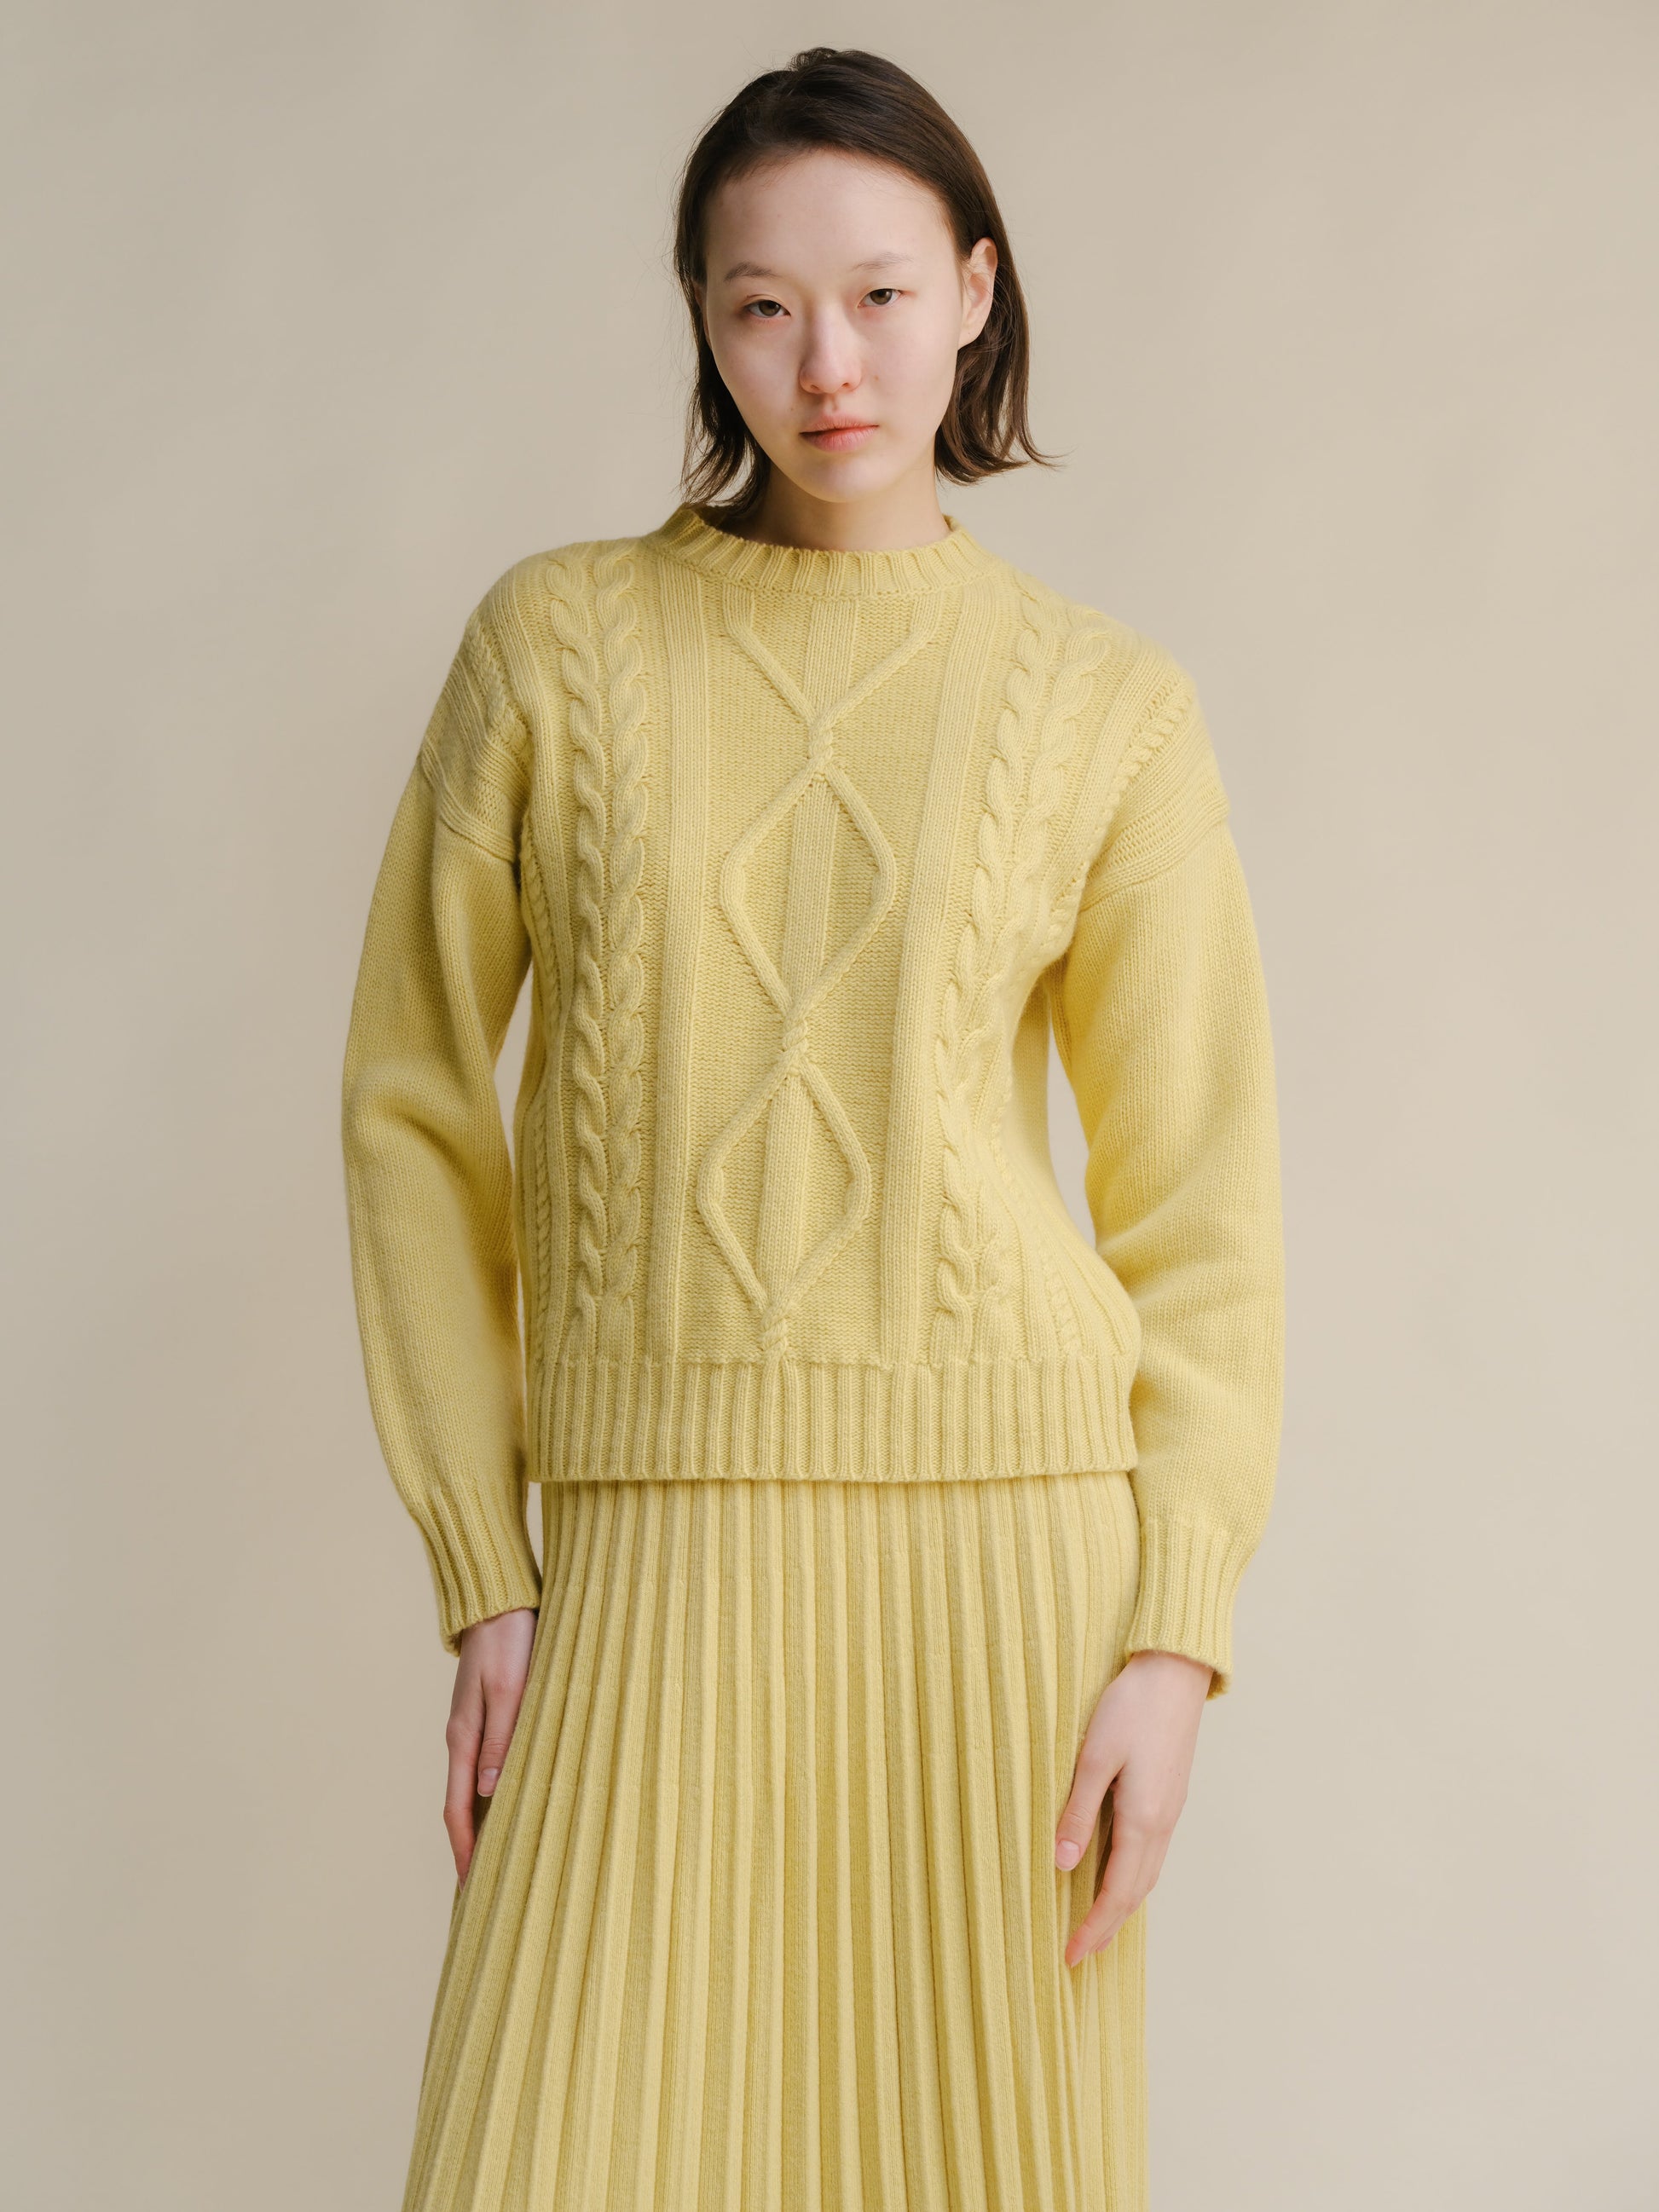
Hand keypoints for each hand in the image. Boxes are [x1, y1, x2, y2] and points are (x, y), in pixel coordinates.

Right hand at [444, 1606, 536, 1883]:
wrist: (499, 1605)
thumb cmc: (508, 1644)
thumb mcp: (509, 1691)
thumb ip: (499, 1740)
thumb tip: (489, 1792)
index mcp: (462, 1739)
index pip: (457, 1809)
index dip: (464, 1849)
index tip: (470, 1887)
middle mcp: (461, 1740)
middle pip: (460, 1807)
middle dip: (467, 1848)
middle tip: (480, 1889)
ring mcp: (470, 1730)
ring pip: (471, 1790)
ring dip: (479, 1825)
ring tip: (495, 1859)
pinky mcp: (484, 1718)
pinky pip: (482, 1769)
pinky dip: (489, 1797)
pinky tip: (505, 1806)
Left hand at [1054, 1648, 1212, 1965]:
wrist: (1174, 1673)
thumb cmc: (1130, 1707)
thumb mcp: (1094, 1757)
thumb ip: (1078, 1812)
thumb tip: (1061, 1864)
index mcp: (1142, 1819)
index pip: (1116, 1892)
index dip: (1093, 1928)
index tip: (1070, 1956)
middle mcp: (1162, 1824)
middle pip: (1135, 1893)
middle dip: (1107, 1928)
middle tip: (1079, 1955)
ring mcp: (1170, 1811)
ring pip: (1147, 1876)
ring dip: (1122, 1908)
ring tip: (1097, 1928)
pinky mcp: (1170, 1797)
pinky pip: (1152, 1855)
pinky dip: (1134, 1880)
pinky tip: (1119, 1877)